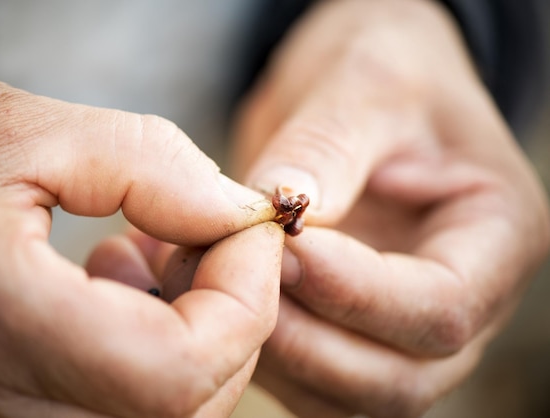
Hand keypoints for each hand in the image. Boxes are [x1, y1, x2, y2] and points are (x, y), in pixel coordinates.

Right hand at [0, 70, 282, 416]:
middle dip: (232, 313)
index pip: (180, 370)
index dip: (246, 298)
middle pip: (186, 405)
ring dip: (197, 333)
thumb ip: (147, 165)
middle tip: (211, 233)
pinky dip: (155, 354)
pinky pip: (119, 411)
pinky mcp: (5, 413)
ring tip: (155, 254)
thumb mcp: (14, 130)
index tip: (251, 227)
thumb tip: (236, 211)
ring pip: (164, 417)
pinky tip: (115, 285)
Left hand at [231, 0, 549, 415]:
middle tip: (229, 273)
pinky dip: (257, 357)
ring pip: (344, 394)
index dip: (356, 293)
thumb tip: (278, 215)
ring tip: (205, 280)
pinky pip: (307, 379)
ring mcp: (401, 326)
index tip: (285, 249)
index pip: (442, 307)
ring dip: (271, 356)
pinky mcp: (349, 329)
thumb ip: (326, 151)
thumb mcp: (364, 86)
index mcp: (495, 236)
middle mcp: (459, 301)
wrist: (362, 90)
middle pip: (396, 379)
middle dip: (304, 340)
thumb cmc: (384, 73)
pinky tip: (209, 294)